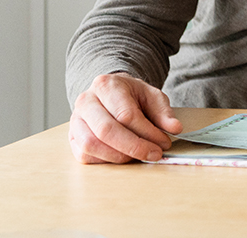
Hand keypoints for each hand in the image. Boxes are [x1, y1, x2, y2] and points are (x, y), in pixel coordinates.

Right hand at [68, 73, 182, 163]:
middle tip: (154, 155)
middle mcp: (86, 101)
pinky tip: (124, 157)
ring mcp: (75, 120)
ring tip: (139, 156)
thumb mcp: (152, 95)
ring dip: (119, 156)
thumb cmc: (131, 95)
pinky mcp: (72, 137)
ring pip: (92, 145)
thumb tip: (175, 128)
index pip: (126, 114)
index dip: (147, 132)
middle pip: (106, 130)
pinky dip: (106, 160)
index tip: (164, 143)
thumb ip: (164, 112)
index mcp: (106, 85)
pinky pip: (84, 154)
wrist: (110, 92)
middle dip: (134, 147)